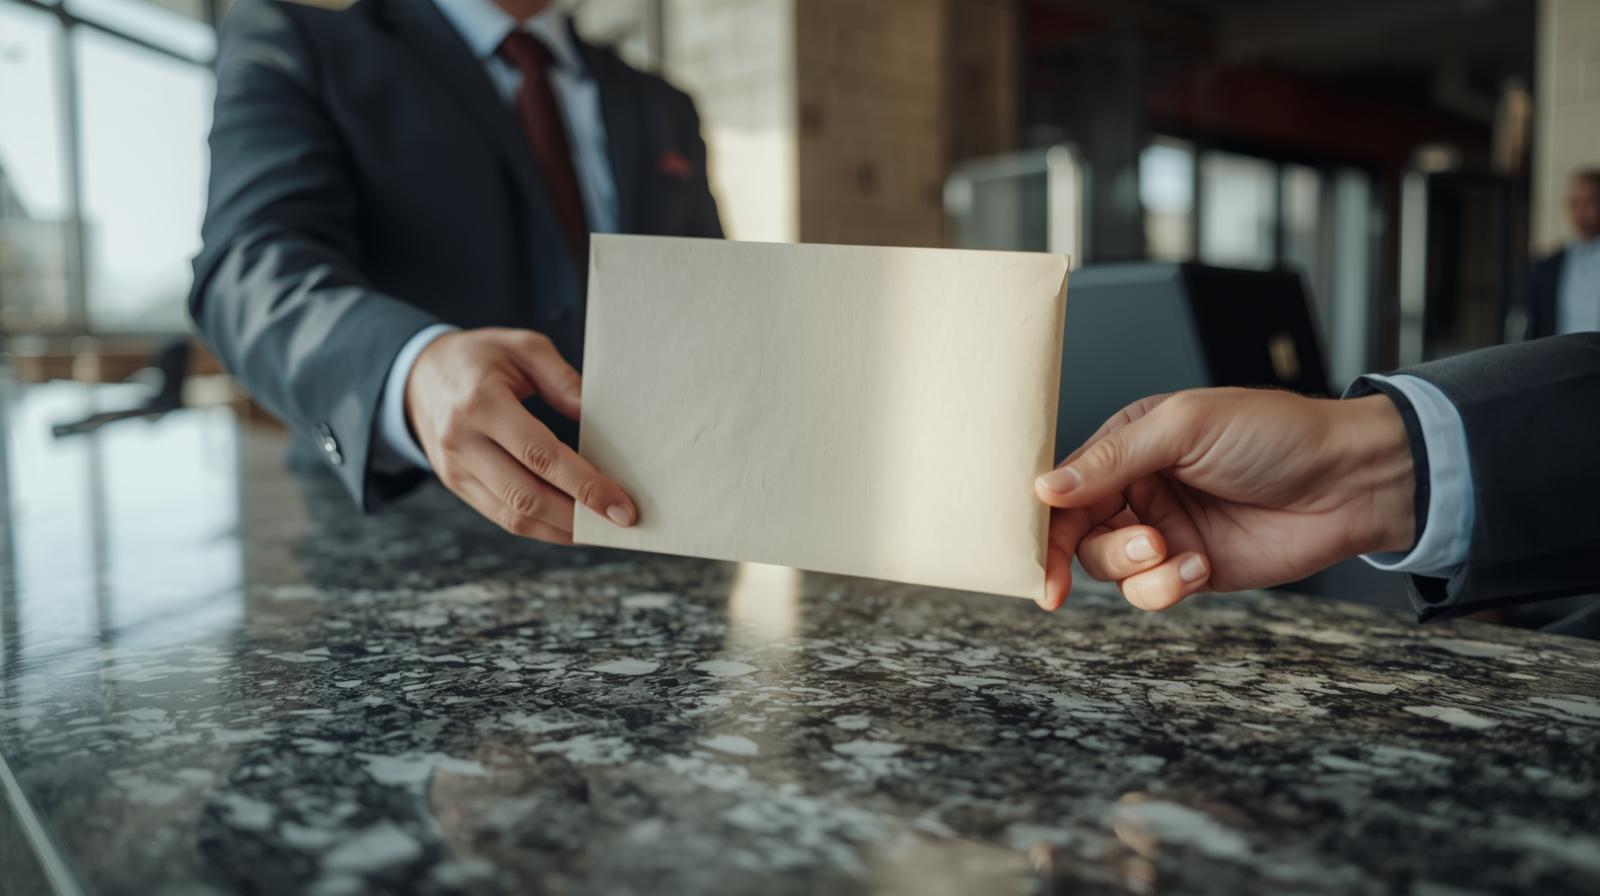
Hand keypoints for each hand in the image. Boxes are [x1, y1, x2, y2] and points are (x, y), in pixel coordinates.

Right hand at [404, 328, 635, 542]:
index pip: (540, 455)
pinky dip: (540, 528)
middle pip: (526, 495)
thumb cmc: (479, 357)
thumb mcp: (523, 347)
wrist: (418, 374)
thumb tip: (599, 418)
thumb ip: (563, 379)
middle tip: (622, 521)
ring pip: (513, 516)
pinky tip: (570, 526)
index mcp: (481, 402)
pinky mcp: (456, 485)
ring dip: (561, 530)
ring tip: (602, 528)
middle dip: (579, 516)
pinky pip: (501, 517)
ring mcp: (455, 469)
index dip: (584, 484)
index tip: (620, 503)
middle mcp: (462, 441)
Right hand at [1033, 388, 1414, 611]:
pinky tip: (1197, 567)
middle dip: (1092, 549)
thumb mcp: (1186, 428)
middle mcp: (1138, 488)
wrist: (1351, 482)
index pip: (1065, 486)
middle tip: (1138, 546)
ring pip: (1109, 567)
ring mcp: (1163, 531)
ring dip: (1133, 568)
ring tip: (1172, 553)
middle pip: (1077, 532)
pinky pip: (1148, 592)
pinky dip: (1163, 588)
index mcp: (1129, 443)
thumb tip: (1044, 488)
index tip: (1036, 558)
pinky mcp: (1189, 569)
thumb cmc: (1276, 435)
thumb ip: (1112, 459)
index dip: (1044, 522)